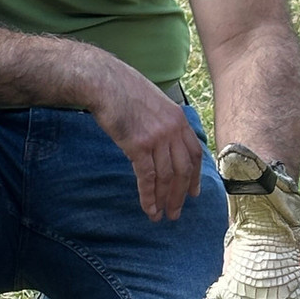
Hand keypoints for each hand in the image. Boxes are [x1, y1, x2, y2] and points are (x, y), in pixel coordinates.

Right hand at [87, 62, 201, 221]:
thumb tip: (162, 144)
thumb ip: (163, 123)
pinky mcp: (139, 145)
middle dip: (180, 195)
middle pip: (183, 170)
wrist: (103, 82)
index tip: (194, 193)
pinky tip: (148, 209)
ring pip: (167, 177)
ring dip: (164, 200)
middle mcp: (172, 129)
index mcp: (178, 119)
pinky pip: (147, 178)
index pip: (194, 154)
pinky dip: (148, 196)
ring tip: (160, 216)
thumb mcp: (153, 103)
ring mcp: (157, 138)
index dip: (195, 177)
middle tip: (175, 213)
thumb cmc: (123, 90)